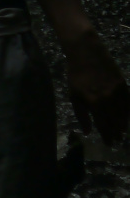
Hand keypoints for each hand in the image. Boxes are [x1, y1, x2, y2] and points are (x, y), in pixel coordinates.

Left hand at [65, 29, 129, 144]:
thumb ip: (81, 116)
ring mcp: (118, 92)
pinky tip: (127, 117)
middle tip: (117, 141)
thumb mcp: (74, 96)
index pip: (103, 125)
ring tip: (123, 132)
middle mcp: (108, 99)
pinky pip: (129, 103)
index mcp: (94, 103)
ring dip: (124, 124)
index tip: (109, 143)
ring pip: (124, 113)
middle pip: (115, 121)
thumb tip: (88, 132)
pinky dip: (128, 112)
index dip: (107, 135)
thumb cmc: (76, 76)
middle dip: (116, 132)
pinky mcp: (124, 85)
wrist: (87, 53)